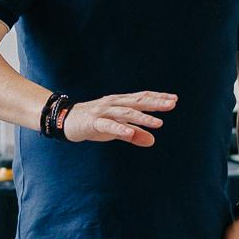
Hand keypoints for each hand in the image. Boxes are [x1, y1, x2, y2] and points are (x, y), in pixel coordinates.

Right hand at [61, 90, 176, 145]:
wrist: (64, 120)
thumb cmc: (92, 123)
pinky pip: (108, 125)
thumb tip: (152, 140)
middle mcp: (113, 104)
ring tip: (158, 123)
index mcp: (119, 103)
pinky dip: (119, 129)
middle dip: (155, 103)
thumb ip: (133, 134)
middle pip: (137, 102)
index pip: (141, 98)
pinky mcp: (93, 122)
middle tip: (172, 104)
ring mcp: (103, 112)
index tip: (173, 99)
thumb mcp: (115, 129)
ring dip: (142, 117)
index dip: (157, 98)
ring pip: (125, 113)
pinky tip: (130, 133)